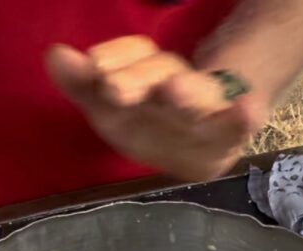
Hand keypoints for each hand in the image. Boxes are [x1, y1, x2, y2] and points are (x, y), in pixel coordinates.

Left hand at [46, 36, 266, 181]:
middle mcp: (177, 85)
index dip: (117, 57)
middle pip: (160, 73)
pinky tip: (248, 107)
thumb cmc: (150, 122)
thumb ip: (82, 84)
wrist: (203, 144)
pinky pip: (238, 125)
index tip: (93, 64)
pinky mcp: (229, 136)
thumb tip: (54, 54)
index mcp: (147, 77)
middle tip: (113, 86)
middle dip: (138, 79)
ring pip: (195, 95)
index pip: (134, 56)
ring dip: (185, 92)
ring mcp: (206, 110)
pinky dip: (243, 116)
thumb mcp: (111, 108)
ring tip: (174, 89)